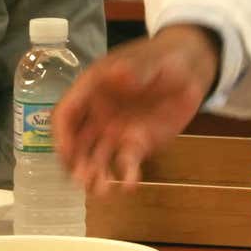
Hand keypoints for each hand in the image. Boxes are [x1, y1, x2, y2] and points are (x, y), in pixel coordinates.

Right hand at [53, 24, 220, 195]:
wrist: (189, 70)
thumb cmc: (163, 59)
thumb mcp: (150, 60)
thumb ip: (134, 69)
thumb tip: (117, 74)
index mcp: (92, 90)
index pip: (66, 113)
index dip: (61, 134)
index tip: (65, 153)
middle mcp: (98, 115)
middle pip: (77, 143)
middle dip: (75, 163)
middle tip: (81, 181)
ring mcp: (116, 132)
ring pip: (96, 158)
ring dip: (94, 175)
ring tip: (101, 191)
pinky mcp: (137, 144)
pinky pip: (126, 163)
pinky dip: (125, 175)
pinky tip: (129, 185)